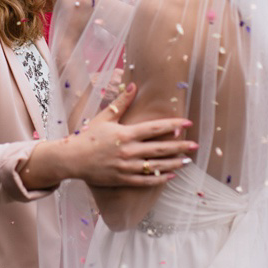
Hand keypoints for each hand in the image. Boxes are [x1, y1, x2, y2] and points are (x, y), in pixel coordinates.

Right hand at [68, 82, 195, 187]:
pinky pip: (145, 181)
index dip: (172, 125)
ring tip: (187, 161)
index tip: (187, 123)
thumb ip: (121, 103)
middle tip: (195, 145)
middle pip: (160, 149)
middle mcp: (128, 151)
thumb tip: (133, 86)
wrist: (72, 159)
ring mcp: (126, 167)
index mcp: (125, 134)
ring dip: (173, 164)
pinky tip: (170, 176)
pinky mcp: (123, 179)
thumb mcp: (104, 117)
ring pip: (155, 166)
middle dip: (179, 147)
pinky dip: (159, 179)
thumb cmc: (88, 136)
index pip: (155, 129)